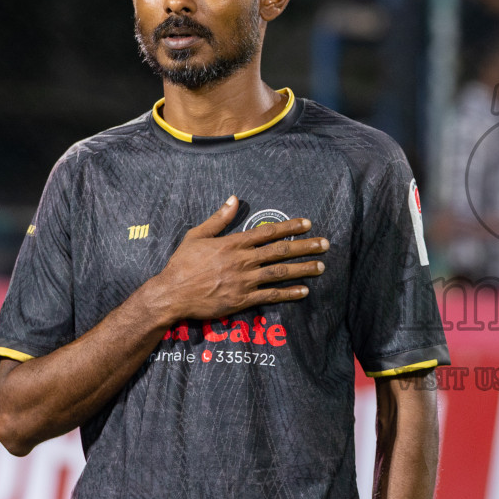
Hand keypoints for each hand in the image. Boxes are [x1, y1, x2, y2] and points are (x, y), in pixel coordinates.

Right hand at [143, 196, 326, 323]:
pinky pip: (271, 296)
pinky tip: (304, 291)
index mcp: (233, 243)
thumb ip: (219, 218)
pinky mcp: (242, 300)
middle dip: (305, 247)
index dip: (290, 227)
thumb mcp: (197, 235)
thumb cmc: (182, 264)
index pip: (268, 232)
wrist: (172, 293)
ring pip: (280, 273)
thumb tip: (233, 198)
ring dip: (303, 269)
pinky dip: (289, 293)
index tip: (308, 224)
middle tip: (325, 244)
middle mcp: (243, 261)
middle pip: (280, 251)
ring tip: (321, 266)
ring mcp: (244, 281)